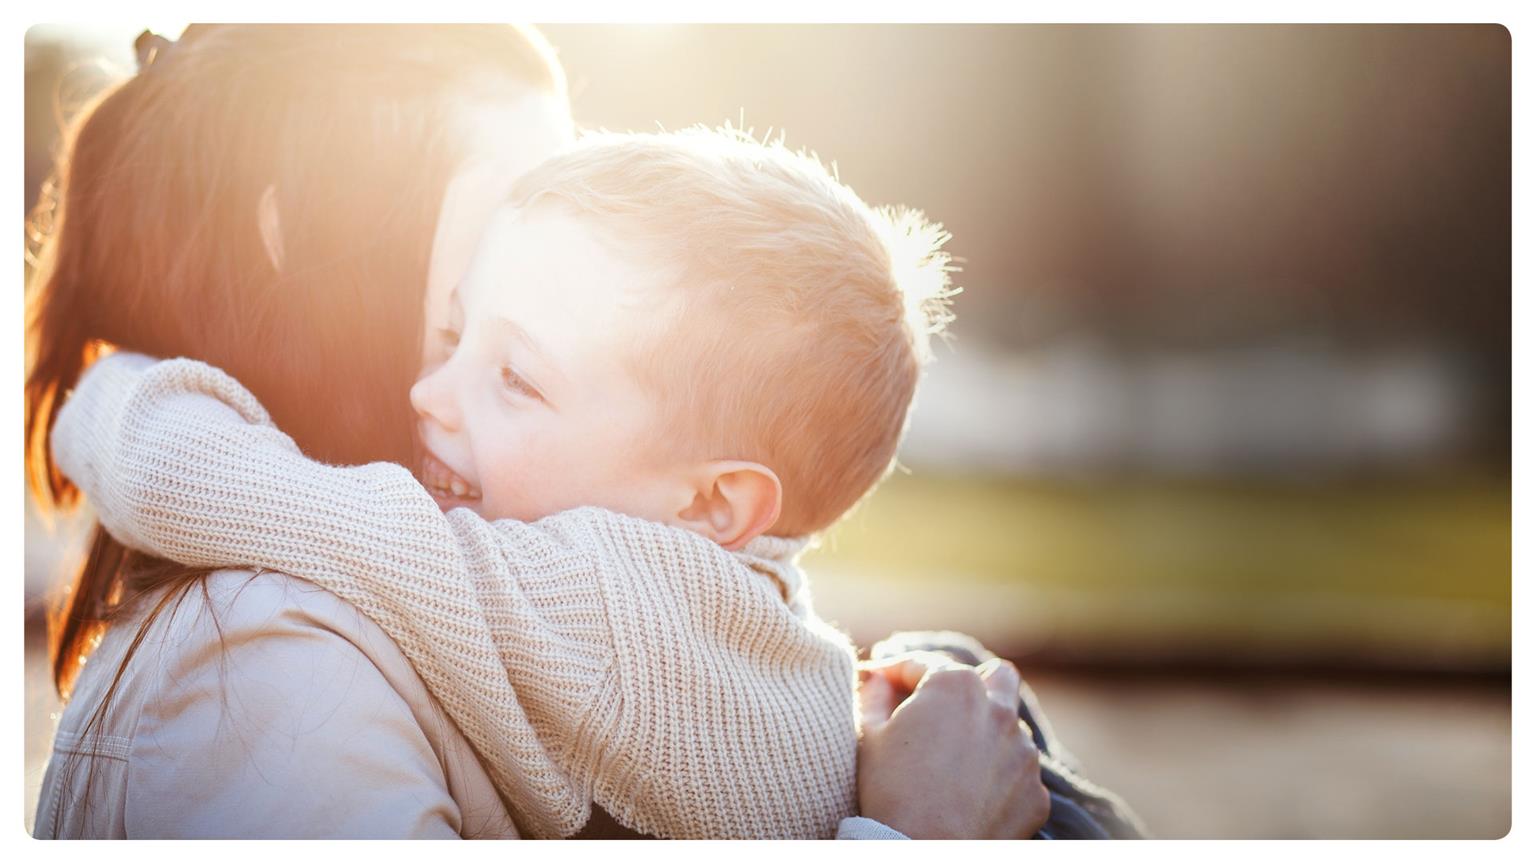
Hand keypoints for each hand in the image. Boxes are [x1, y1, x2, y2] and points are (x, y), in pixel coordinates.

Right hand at [855, 653, 1049, 838]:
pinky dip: (1001, 779)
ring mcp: (1024, 753)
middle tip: (945, 708)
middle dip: (973, 686)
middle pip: (997, 678)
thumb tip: (876, 678)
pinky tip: (975, 795)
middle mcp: (999, 710)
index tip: (880, 685)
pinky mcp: (1036, 792)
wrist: (923, 852)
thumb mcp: (869, 735)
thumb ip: (874, 693)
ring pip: (1013, 729)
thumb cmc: (890, 791)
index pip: (923, 665)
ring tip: (958, 760)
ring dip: (989, 734)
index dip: (895, 673)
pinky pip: (1020, 775)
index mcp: (955, 686)